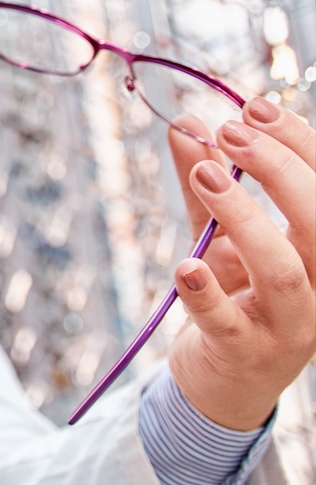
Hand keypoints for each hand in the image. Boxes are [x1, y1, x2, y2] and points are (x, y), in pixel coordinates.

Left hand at [165, 98, 315, 430]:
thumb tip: (185, 123)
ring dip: (243, 216)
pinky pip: (228, 321)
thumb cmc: (234, 294)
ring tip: (204, 174)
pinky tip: (184, 264)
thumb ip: (206, 180)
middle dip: (278, 170)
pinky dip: (206, 292)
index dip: (299, 143)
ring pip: (283, 269)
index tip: (253, 106)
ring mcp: (290, 325)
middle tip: (229, 132)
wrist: (223, 378)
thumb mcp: (220, 232)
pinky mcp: (246, 352)